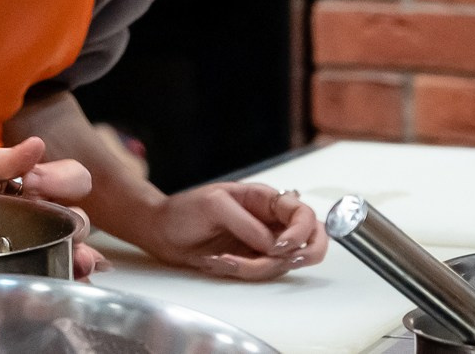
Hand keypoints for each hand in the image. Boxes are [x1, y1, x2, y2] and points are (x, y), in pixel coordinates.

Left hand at [0, 139, 105, 278]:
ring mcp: (30, 242)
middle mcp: (36, 212)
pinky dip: (70, 276)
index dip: (63, 182)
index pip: (71, 179)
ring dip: (79, 253)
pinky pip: (53, 272)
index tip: (35, 184)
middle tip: (59, 230)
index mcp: (27, 183)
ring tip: (78, 262)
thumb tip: (37, 144)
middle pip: (76, 216)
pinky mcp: (20, 268)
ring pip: (70, 245)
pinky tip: (74, 280)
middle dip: (75, 225)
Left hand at [135, 182, 326, 280]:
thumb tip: (273, 244)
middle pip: (312, 239)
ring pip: (284, 263)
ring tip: (223, 258)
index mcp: (264, 199)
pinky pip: (264, 274)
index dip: (301, 231)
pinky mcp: (252, 261)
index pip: (302, 213)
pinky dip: (244, 272)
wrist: (162, 232)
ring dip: (256, 267)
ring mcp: (263, 244)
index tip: (281, 246)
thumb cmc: (185, 210)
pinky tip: (220, 262)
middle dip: (304, 253)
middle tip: (282, 258)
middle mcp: (270, 222)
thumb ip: (247, 223)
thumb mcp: (213, 205)